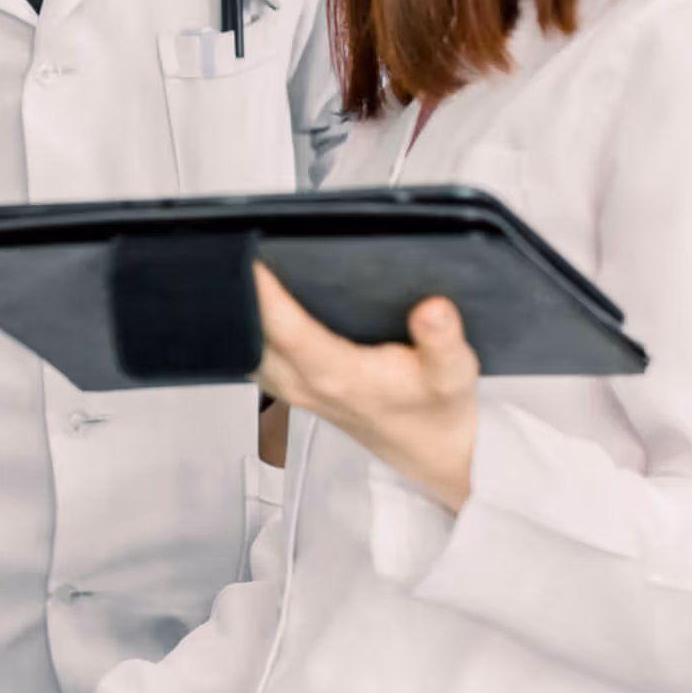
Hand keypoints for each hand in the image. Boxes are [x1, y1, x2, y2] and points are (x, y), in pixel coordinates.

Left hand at [253, 262, 479, 510]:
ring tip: (242, 262)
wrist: (430, 449)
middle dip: (242, 288)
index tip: (251, 252)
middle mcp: (305, 383)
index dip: (264, 291)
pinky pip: (252, 352)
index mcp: (338, 376)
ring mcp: (291, 387)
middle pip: (252, 331)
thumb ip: (443, 340)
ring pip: (245, 342)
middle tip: (243, 242)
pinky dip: (247, 326)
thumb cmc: (436, 409)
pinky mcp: (289, 386)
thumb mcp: (452, 373)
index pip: (285, 329)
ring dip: (239, 307)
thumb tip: (433, 309)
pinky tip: (251, 299)